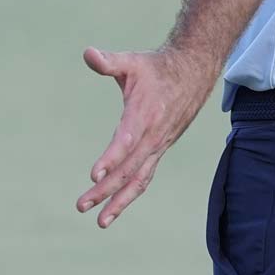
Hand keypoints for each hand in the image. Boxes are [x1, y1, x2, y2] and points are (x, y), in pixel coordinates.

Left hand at [76, 45, 218, 227]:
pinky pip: (145, 176)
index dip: (111, 158)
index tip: (93, 175)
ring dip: (119, 201)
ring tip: (99, 221)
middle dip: (106, 190)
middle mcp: (154, 135)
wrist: (194, 73)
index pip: (126, 140)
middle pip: (129, 168)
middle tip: (81, 205)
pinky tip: (115, 207)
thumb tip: (88, 54)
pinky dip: (130, 194)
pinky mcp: (159, 149)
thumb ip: (109, 61)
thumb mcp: (133, 61)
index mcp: (145, 114)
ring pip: (139, 179)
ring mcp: (159, 145)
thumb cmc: (157, 68)